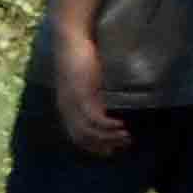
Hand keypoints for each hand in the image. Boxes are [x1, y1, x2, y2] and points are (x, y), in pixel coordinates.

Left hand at [51, 20, 130, 156]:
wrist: (71, 40)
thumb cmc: (79, 58)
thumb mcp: (86, 83)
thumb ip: (92, 96)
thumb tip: (105, 108)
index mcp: (65, 106)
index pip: (76, 136)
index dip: (93, 146)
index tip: (110, 151)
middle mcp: (66, 107)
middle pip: (82, 138)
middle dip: (103, 145)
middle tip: (122, 146)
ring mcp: (73, 103)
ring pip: (89, 132)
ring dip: (109, 138)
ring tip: (126, 137)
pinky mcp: (82, 95)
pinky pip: (95, 119)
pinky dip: (108, 127)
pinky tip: (122, 126)